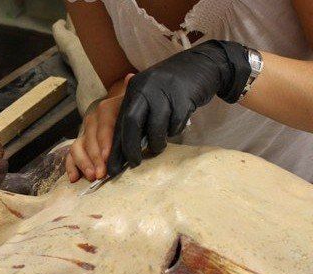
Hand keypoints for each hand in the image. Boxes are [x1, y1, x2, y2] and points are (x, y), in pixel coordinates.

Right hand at [66, 78, 132, 182]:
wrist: (127, 114)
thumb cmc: (134, 112)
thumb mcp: (135, 102)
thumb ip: (131, 93)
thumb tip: (130, 77)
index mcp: (105, 110)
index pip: (102, 125)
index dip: (104, 142)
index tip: (108, 157)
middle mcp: (92, 121)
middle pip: (89, 140)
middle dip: (94, 159)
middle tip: (101, 174)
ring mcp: (84, 134)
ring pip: (77, 148)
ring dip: (83, 163)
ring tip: (92, 177)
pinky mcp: (79, 147)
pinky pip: (71, 157)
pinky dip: (71, 167)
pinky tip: (75, 179)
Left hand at [107, 40, 250, 175]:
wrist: (201, 64)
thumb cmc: (170, 89)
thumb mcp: (149, 98)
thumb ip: (137, 120)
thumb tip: (124, 153)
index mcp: (134, 89)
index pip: (119, 122)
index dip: (115, 148)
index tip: (112, 169)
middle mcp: (146, 87)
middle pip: (132, 122)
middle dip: (131, 148)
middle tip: (135, 163)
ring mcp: (165, 90)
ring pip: (156, 127)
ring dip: (156, 143)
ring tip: (158, 146)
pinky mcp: (184, 96)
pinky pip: (175, 124)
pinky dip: (174, 131)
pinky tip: (175, 126)